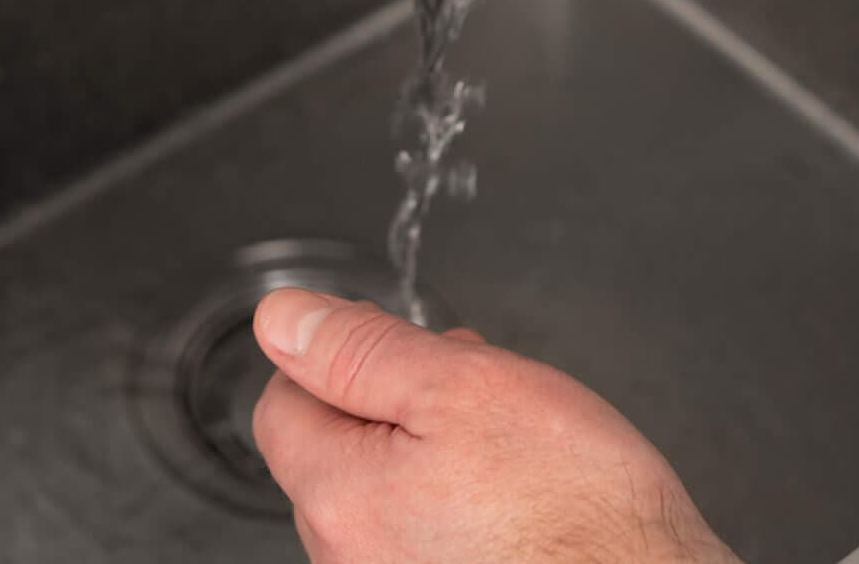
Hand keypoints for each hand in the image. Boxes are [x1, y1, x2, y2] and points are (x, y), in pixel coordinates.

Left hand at [251, 289, 736, 563]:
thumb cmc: (577, 511)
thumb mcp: (465, 385)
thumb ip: (359, 349)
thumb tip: (282, 319)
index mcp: (340, 498)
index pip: (281, 403)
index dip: (342, 358)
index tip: (402, 352)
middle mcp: (349, 561)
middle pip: (332, 453)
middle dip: (393, 407)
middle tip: (473, 397)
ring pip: (380, 496)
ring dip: (427, 457)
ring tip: (506, 453)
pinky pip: (420, 540)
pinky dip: (453, 511)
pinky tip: (512, 502)